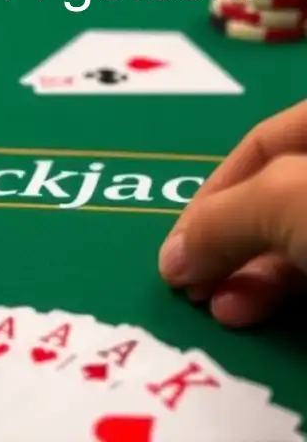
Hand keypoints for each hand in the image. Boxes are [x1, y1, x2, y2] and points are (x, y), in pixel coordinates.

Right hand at [159, 99, 306, 327]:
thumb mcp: (287, 200)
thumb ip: (220, 222)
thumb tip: (169, 261)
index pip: (261, 144)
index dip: (213, 191)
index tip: (179, 244)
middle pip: (270, 198)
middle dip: (224, 243)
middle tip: (190, 283)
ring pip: (290, 240)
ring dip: (244, 276)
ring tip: (216, 307)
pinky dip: (277, 295)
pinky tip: (247, 314)